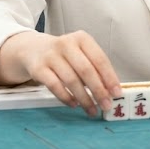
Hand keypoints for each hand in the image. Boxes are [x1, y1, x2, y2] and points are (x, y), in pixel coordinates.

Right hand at [0, 30, 122, 116]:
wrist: (33, 49)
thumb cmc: (64, 55)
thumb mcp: (80, 53)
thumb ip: (94, 68)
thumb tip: (111, 91)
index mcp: (81, 38)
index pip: (100, 59)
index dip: (109, 78)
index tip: (117, 94)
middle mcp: (66, 44)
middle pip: (86, 70)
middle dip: (98, 91)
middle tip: (106, 105)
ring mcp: (51, 56)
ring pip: (71, 80)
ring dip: (84, 98)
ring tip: (92, 110)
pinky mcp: (38, 68)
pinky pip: (55, 86)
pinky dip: (66, 97)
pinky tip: (74, 104)